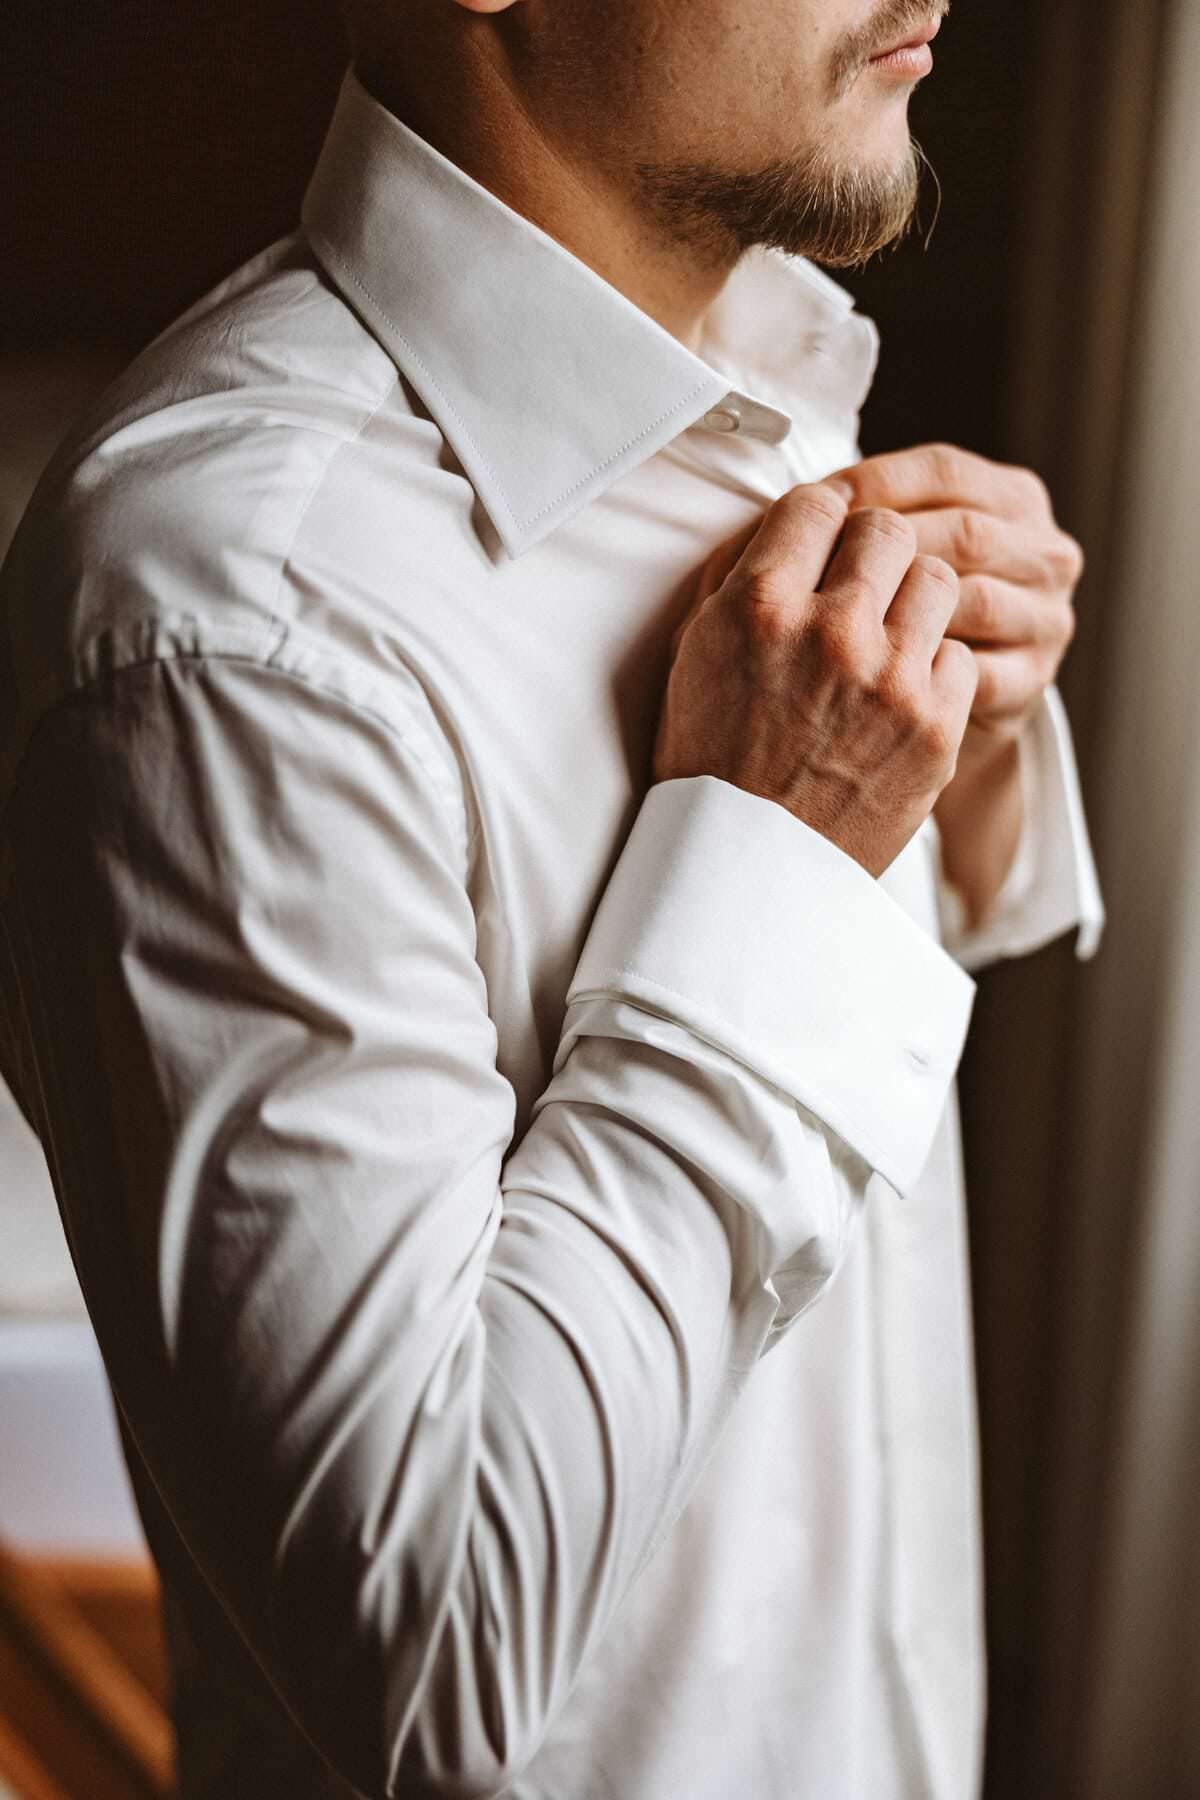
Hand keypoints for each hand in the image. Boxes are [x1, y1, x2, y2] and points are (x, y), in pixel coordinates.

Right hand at [653, 483, 978, 878]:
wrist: (745, 868)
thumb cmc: (710, 760)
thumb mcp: (696, 655)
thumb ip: (739, 579)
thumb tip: (785, 521)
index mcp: (758, 608)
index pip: (817, 502)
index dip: (823, 517)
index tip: (825, 540)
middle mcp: (830, 633)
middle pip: (887, 530)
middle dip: (874, 552)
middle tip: (862, 586)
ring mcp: (890, 681)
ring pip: (938, 579)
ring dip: (915, 600)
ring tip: (890, 636)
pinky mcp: (934, 728)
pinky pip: (960, 654)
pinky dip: (936, 670)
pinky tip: (903, 695)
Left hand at [825, 443, 1082, 770]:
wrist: (924, 717)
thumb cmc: (892, 612)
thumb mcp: (890, 547)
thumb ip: (864, 515)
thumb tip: (793, 499)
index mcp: (1014, 497)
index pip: (943, 471)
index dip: (874, 481)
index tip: (814, 503)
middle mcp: (1046, 550)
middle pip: (964, 531)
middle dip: (883, 546)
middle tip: (819, 566)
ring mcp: (1047, 617)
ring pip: (975, 598)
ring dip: (902, 610)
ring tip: (836, 621)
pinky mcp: (1033, 681)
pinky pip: (976, 671)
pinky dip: (920, 670)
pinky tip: (870, 672)